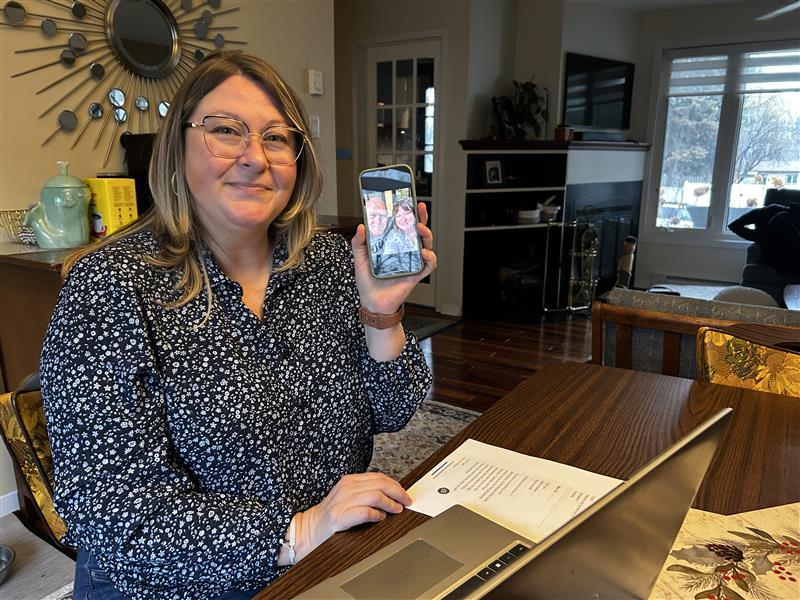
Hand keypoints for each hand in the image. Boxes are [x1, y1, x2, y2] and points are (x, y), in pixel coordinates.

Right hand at [295, 473, 411, 559]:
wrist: (308, 529)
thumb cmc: (332, 515)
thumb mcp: (348, 497)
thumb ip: (366, 492)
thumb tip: (392, 495)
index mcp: (349, 481)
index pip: (378, 477)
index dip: (395, 484)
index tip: (404, 493)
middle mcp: (346, 488)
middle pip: (380, 484)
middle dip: (398, 493)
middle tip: (406, 501)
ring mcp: (342, 502)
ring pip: (375, 495)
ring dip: (391, 503)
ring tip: (397, 510)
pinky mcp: (339, 517)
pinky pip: (365, 512)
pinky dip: (377, 514)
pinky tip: (381, 518)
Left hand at [351, 202, 436, 313]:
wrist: (372, 302)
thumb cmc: (368, 282)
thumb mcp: (359, 259)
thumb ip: (359, 243)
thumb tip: (361, 227)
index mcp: (393, 246)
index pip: (404, 226)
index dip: (408, 214)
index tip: (408, 202)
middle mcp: (405, 252)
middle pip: (418, 232)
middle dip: (421, 218)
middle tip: (418, 208)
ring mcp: (412, 262)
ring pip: (426, 245)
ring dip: (426, 234)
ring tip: (419, 228)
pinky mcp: (416, 274)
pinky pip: (429, 265)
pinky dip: (430, 258)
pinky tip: (425, 253)